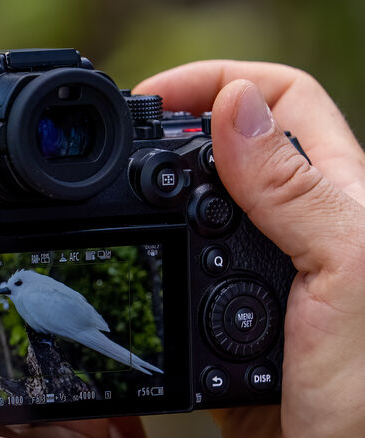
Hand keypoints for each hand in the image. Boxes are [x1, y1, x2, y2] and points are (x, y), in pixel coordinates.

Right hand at [135, 62, 364, 437]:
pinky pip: (171, 301)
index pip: (278, 103)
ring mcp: (260, 298)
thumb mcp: (347, 278)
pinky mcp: (227, 354)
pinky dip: (140, 289)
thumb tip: (233, 104)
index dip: (212, 83)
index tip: (144, 102)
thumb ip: (293, 193)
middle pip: (224, 155)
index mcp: (339, 205)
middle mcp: (300, 242)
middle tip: (104, 158)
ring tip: (96, 218)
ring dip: (145, 213)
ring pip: (190, 225)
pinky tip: (117, 298)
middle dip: (163, 141)